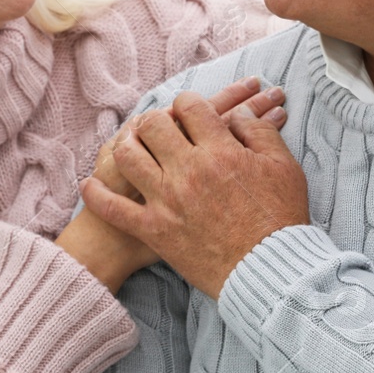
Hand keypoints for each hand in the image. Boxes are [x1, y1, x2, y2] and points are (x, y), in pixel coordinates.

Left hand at [82, 90, 309, 299]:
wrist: (269, 270)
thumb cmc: (280, 219)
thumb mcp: (283, 167)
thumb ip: (259, 132)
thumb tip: (240, 112)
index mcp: (220, 151)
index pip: (190, 107)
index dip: (188, 102)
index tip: (190, 110)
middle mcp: (188, 171)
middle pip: (154, 125)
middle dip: (156, 118)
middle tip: (159, 126)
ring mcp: (167, 201)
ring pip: (128, 157)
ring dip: (125, 144)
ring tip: (130, 144)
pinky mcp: (154, 230)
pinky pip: (114, 209)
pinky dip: (97, 195)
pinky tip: (90, 184)